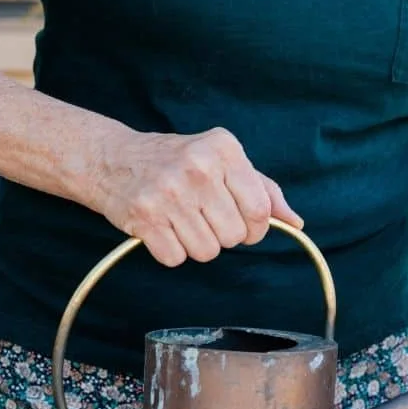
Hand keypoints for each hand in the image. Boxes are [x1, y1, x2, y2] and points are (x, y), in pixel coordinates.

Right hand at [90, 127, 301, 266]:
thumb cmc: (179, 162)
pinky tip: (163, 228)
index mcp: (224, 150)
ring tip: (183, 220)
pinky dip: (172, 251)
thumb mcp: (224, 161)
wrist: (112, 158)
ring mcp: (168, 192)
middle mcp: (197, 168)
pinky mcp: (143, 216)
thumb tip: (295, 222)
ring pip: (207, 251)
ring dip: (198, 244)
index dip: (256, 229)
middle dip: (225, 235)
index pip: (260, 210)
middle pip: (234, 236)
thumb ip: (264, 190)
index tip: (245, 225)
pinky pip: (176, 258)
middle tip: (205, 217)